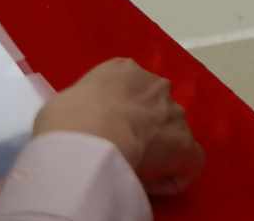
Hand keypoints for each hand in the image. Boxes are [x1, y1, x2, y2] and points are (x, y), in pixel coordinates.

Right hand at [33, 58, 205, 196]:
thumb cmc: (66, 118)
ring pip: (172, 131)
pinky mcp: (185, 143)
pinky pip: (188, 159)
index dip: (121, 112)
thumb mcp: (66, 101)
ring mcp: (173, 112)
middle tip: (122, 148)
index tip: (108, 130)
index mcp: (124, 70)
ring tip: (136, 167)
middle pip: (155, 107)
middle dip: (143, 126)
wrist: (86, 136)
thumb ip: (84, 105)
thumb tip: (84, 120)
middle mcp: (156, 85)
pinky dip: (175, 173)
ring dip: (159, 146)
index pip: (130, 88)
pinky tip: (155, 184)